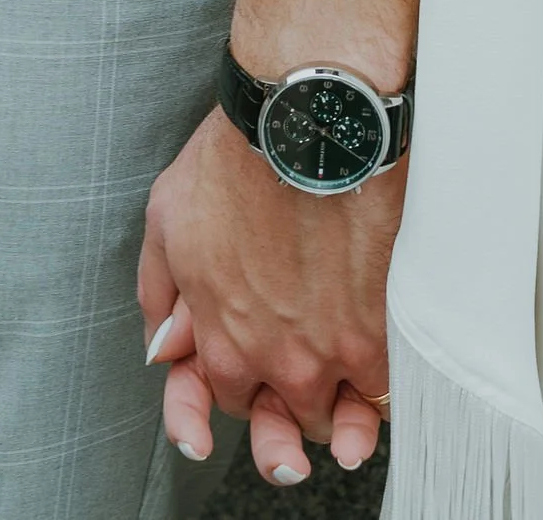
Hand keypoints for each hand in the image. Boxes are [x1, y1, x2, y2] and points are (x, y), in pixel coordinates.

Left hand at [138, 104, 398, 485]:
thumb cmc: (242, 155)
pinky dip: (379, 396)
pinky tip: (377, 390)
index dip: (227, 406)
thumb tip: (164, 346)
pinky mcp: (379, 334)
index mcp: (219, 337)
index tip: (230, 419)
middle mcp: (272, 357)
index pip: (223, 400)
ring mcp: (328, 352)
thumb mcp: (169, 216)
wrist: (312, 120)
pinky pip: (382, 394)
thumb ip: (160, 292)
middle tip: (298, 412)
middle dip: (286, 418)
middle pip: (283, 416)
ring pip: (334, 416)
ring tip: (346, 422)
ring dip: (338, 420)